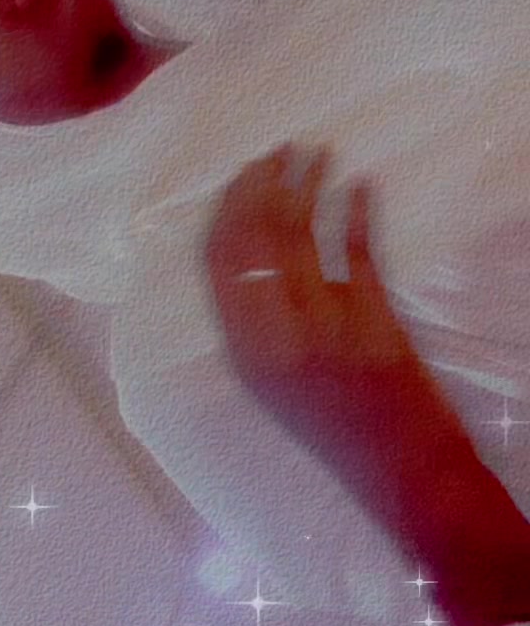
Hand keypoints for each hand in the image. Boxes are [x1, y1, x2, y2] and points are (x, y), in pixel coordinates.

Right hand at [207, 147, 529, 625]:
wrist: (406, 476)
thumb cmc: (337, 432)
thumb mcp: (274, 384)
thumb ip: (257, 324)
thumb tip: (246, 251)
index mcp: (246, 352)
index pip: (218, 261)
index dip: (226, 208)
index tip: (240, 171)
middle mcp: (276, 337)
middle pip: (254, 238)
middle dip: (260, 185)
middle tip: (274, 149)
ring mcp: (325, 329)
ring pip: (300, 237)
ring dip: (306, 186)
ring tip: (313, 153)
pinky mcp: (374, 325)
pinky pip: (358, 253)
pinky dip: (359, 213)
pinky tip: (361, 184)